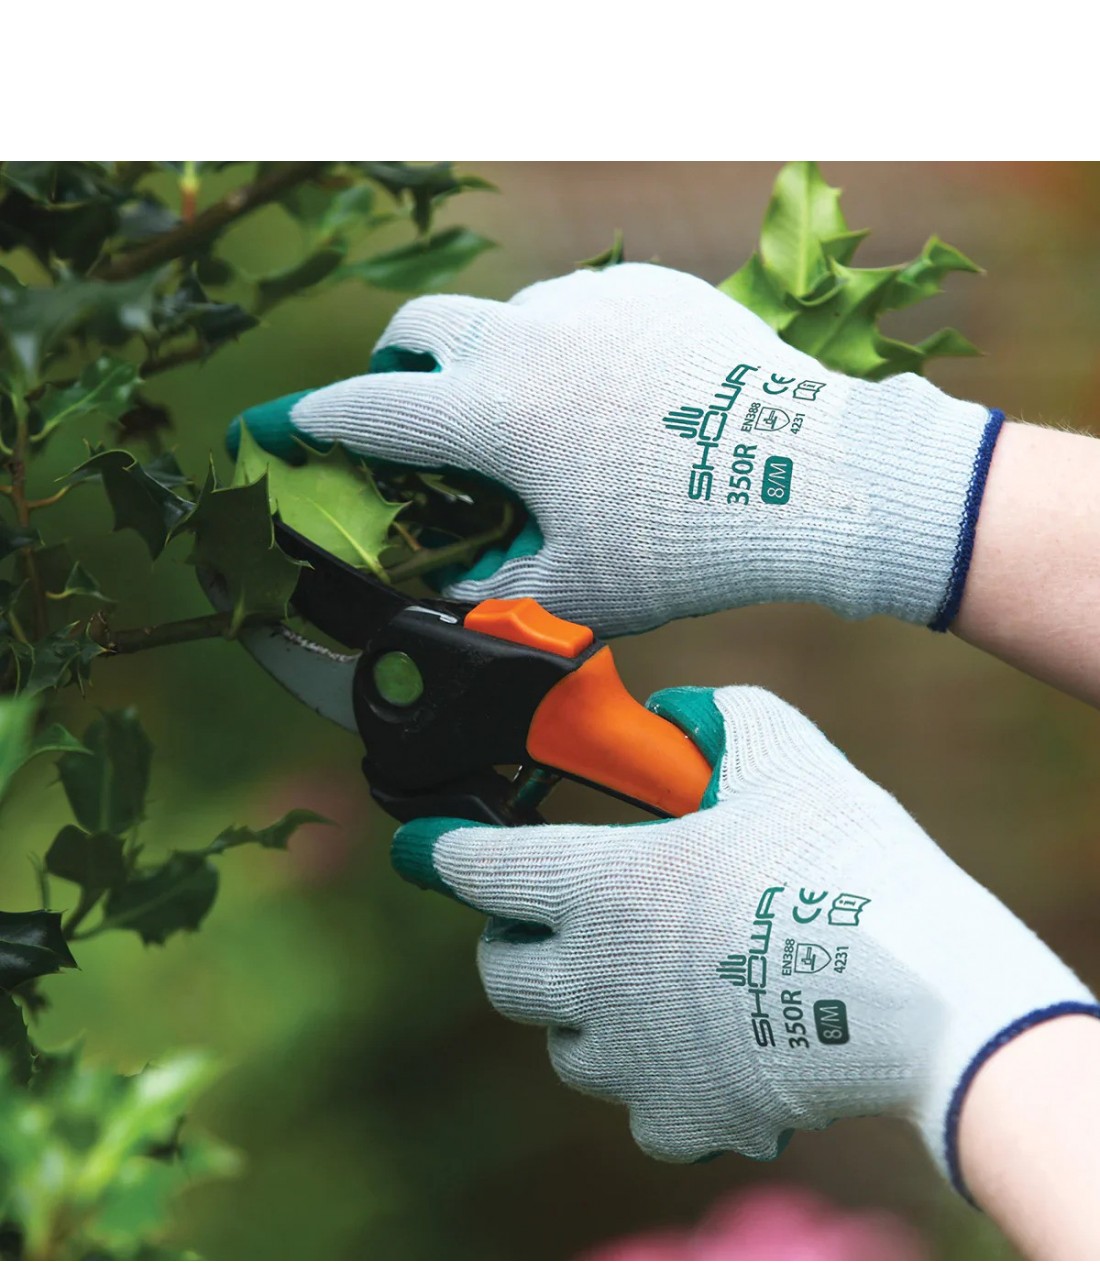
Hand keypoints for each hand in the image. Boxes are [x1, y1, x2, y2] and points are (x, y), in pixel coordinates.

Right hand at [231, 262, 1000, 636]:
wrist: (810, 478)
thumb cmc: (687, 544)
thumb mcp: (581, 589)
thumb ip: (496, 595)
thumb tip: (450, 603)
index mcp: (495, 413)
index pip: (374, 413)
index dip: (319, 422)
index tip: (287, 423)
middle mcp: (527, 338)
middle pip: (419, 328)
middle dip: (394, 364)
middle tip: (406, 403)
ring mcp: (589, 301)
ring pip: (503, 313)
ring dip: (489, 356)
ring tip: (530, 413)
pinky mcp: (648, 288)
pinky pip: (579, 306)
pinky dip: (566, 344)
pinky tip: (609, 395)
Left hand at [390, 685, 1094, 1188]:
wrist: (920, 998)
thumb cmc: (846, 865)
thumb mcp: (785, 758)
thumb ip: (719, 720)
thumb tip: (678, 716)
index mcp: (601, 885)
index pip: (479, 869)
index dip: (441, 852)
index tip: (421, 848)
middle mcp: (593, 977)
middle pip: (501, 971)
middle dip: (514, 940)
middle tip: (556, 918)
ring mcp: (630, 1058)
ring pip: (561, 1043)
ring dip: (580, 1012)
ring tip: (638, 984)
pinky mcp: (677, 1117)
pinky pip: (635, 1105)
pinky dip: (653, 1080)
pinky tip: (701, 1049)